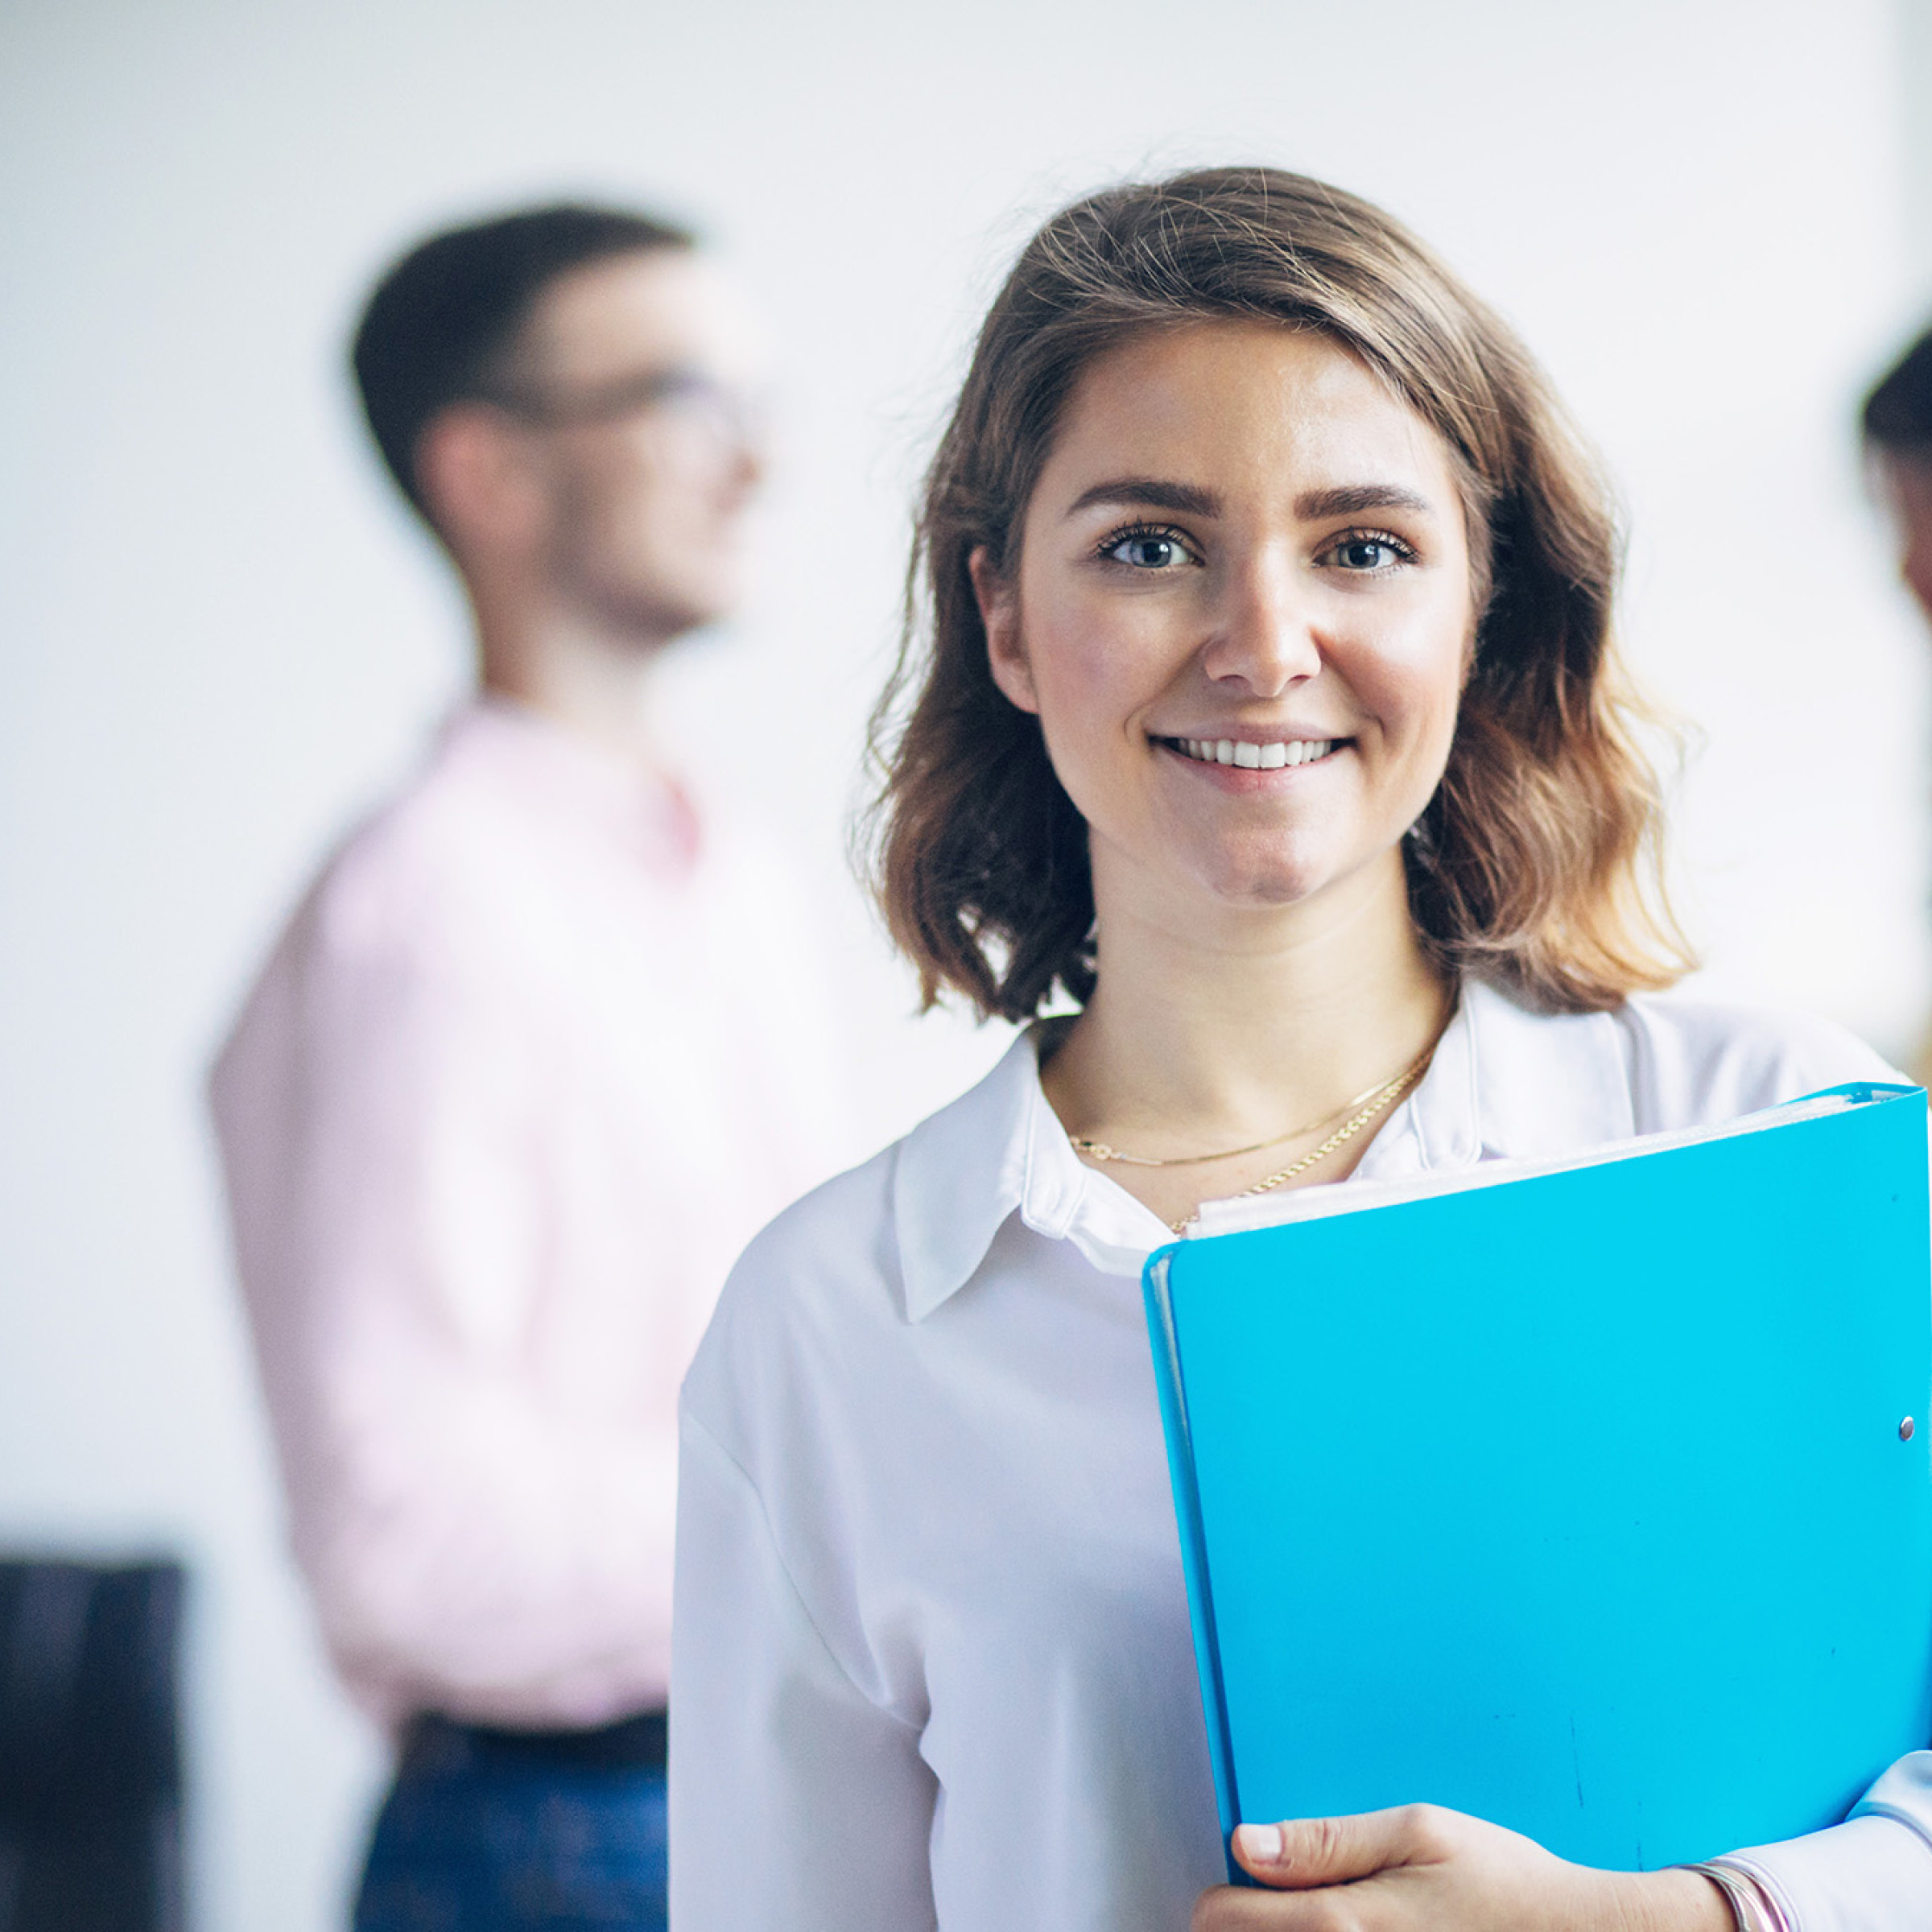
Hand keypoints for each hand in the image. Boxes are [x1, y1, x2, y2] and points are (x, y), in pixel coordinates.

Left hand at [1190, 1806, 1735, 1930]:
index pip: (1225, 1918)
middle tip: (1281, 1898)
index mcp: (1341, 1923)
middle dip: (1248, 1923)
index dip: (1223, 1890)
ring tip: (1324, 1916)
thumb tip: (1246, 1843)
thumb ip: (1325, 1840)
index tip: (1245, 1876)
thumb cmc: (1504, 1883)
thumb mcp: (1418, 1832)